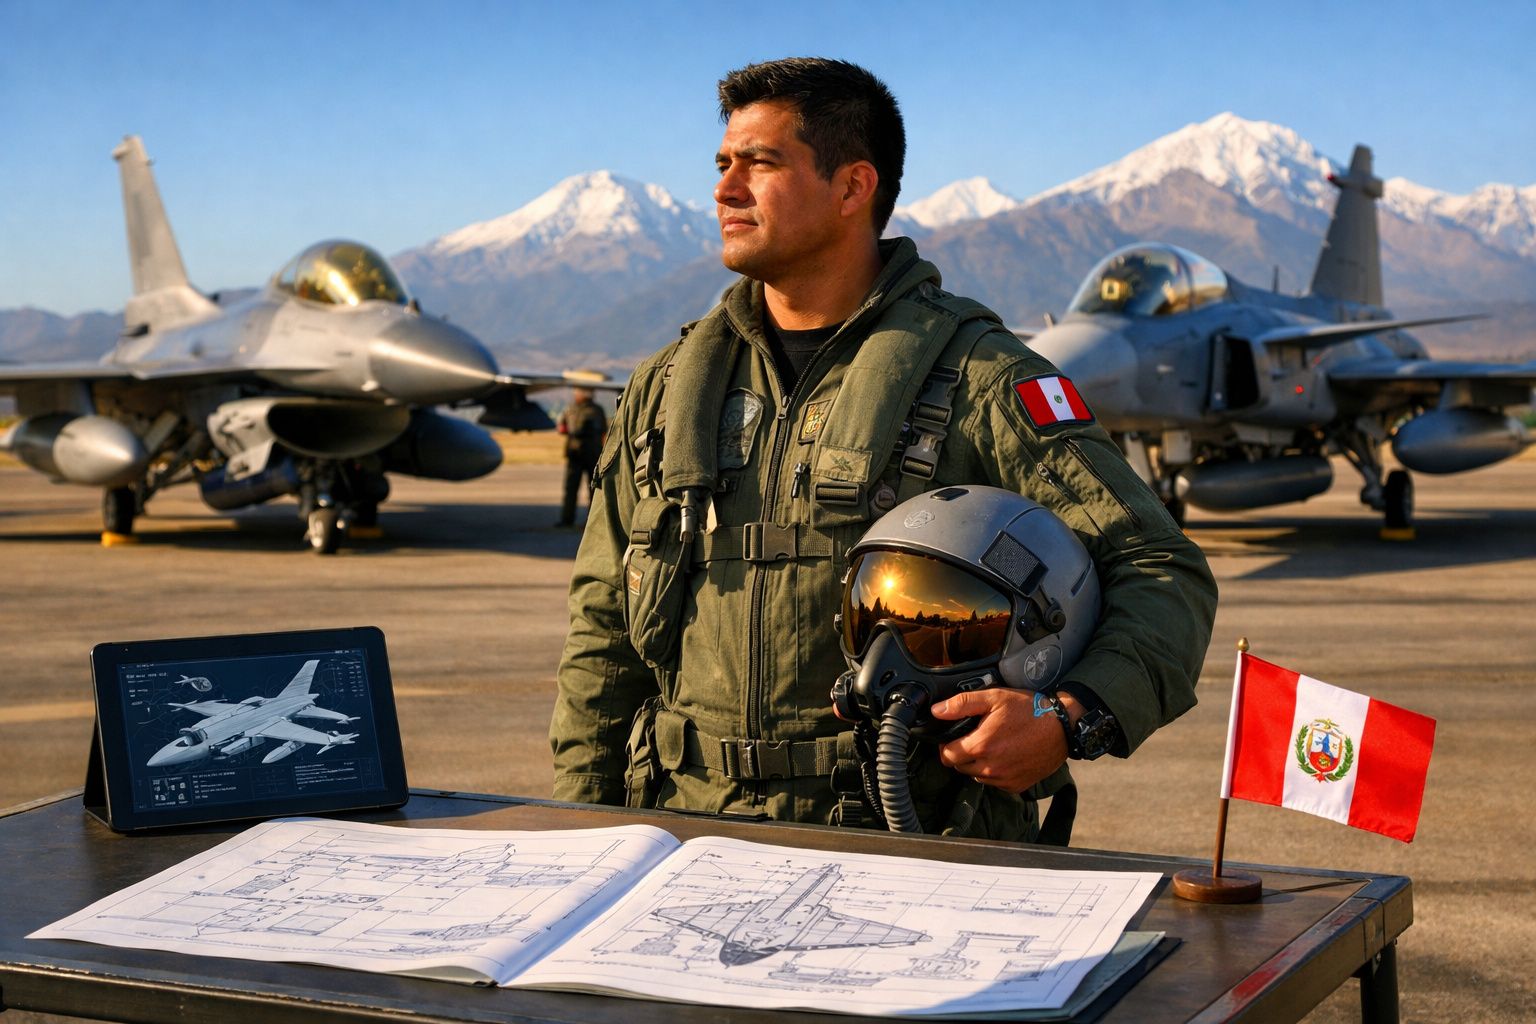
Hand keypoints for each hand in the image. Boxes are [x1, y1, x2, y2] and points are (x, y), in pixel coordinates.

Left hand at [930, 689, 1073, 793]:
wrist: (1063, 727)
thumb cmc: (1029, 710)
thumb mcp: (994, 697)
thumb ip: (962, 704)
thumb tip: (936, 711)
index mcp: (980, 746)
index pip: (947, 755)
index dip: (947, 744)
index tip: (955, 737)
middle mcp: (989, 768)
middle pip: (960, 767)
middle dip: (963, 753)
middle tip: (976, 737)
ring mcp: (1004, 780)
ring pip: (977, 776)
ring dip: (978, 764)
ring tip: (994, 745)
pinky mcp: (1016, 786)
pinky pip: (995, 783)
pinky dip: (996, 772)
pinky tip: (1006, 756)